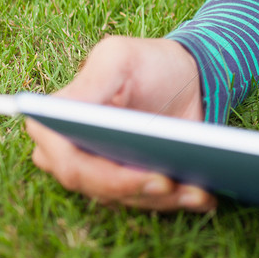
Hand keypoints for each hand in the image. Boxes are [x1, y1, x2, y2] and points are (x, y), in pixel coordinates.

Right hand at [26, 36, 215, 212]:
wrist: (185, 79)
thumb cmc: (149, 63)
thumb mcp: (119, 56)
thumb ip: (93, 77)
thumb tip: (64, 111)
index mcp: (56, 123)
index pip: (72, 163)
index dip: (107, 177)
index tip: (149, 176)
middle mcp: (68, 154)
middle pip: (99, 188)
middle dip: (140, 190)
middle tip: (174, 184)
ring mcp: (97, 173)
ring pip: (127, 199)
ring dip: (164, 199)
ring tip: (198, 192)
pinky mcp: (126, 184)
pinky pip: (147, 201)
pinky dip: (176, 200)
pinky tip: (203, 196)